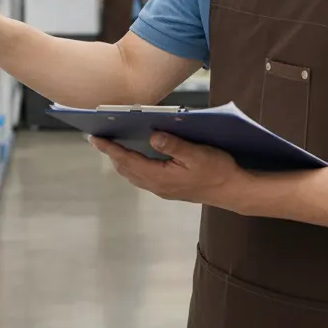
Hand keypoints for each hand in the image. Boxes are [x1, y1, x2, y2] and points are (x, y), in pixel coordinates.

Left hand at [89, 131, 251, 208]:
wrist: (233, 191)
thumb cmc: (217, 170)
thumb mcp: (196, 154)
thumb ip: (173, 145)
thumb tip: (152, 137)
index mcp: (160, 176)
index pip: (128, 160)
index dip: (110, 149)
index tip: (95, 139)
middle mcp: (157, 185)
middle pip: (126, 169)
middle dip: (112, 154)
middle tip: (98, 140)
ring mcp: (163, 189)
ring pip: (134, 174)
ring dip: (122, 161)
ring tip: (113, 147)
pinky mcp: (169, 188)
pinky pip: (143, 177)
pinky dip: (134, 166)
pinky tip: (137, 157)